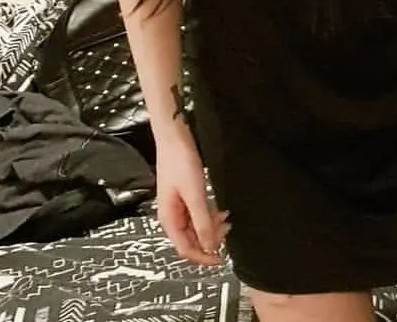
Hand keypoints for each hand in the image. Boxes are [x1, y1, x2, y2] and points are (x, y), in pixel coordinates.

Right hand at [155, 130, 230, 266]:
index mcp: (169, 219)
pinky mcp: (184, 198)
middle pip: (191, 240)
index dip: (203, 257)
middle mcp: (172, 216)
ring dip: (211, 228)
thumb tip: (208, 247)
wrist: (174, 137)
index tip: (221, 259)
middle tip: (227, 230)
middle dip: (210, 239)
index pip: (185, 249)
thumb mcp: (195, 195)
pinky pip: (197, 216)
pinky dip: (209, 217)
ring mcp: (177, 207)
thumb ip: (202, 222)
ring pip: (196, 228)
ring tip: (226, 219)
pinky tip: (220, 212)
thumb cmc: (179, 162)